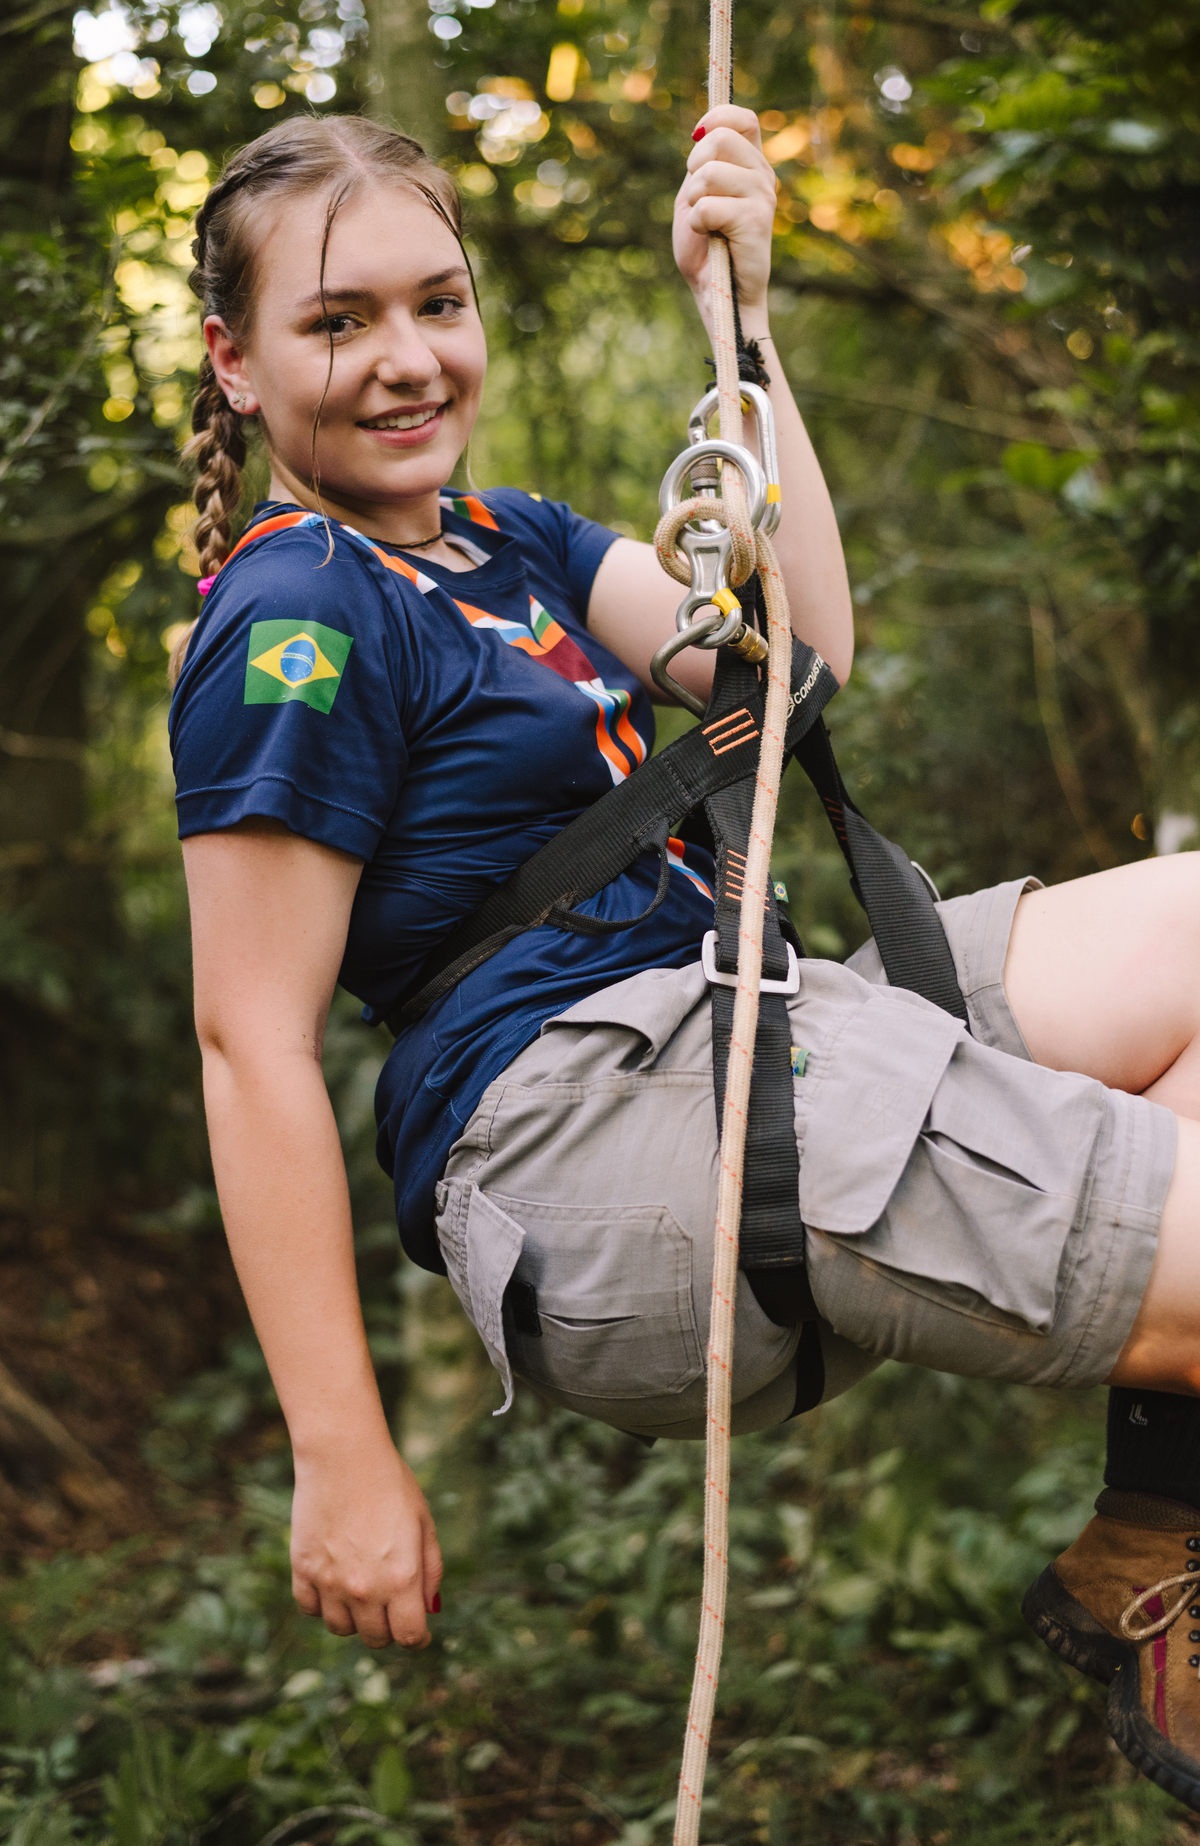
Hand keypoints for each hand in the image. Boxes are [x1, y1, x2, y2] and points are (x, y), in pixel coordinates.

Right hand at [290, 1440, 442, 1648]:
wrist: (343, 1454)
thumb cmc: (391, 1484)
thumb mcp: (423, 1523)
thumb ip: (431, 1570)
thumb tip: (430, 1610)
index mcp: (401, 1579)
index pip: (409, 1637)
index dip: (418, 1638)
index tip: (418, 1631)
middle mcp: (365, 1588)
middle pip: (375, 1638)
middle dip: (387, 1628)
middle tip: (390, 1606)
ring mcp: (330, 1581)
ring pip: (341, 1628)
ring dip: (354, 1618)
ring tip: (361, 1591)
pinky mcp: (303, 1569)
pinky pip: (310, 1608)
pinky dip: (322, 1604)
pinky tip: (334, 1581)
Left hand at [673, 104, 776, 334]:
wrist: (717, 295)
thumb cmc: (706, 250)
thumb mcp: (696, 196)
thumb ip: (702, 164)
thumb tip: (702, 132)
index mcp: (751, 166)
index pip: (743, 120)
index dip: (717, 118)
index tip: (696, 137)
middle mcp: (763, 176)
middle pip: (720, 138)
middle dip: (694, 166)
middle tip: (698, 199)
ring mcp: (763, 197)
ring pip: (710, 172)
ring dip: (694, 201)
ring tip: (704, 224)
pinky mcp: (756, 221)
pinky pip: (709, 205)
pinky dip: (697, 223)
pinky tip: (710, 237)